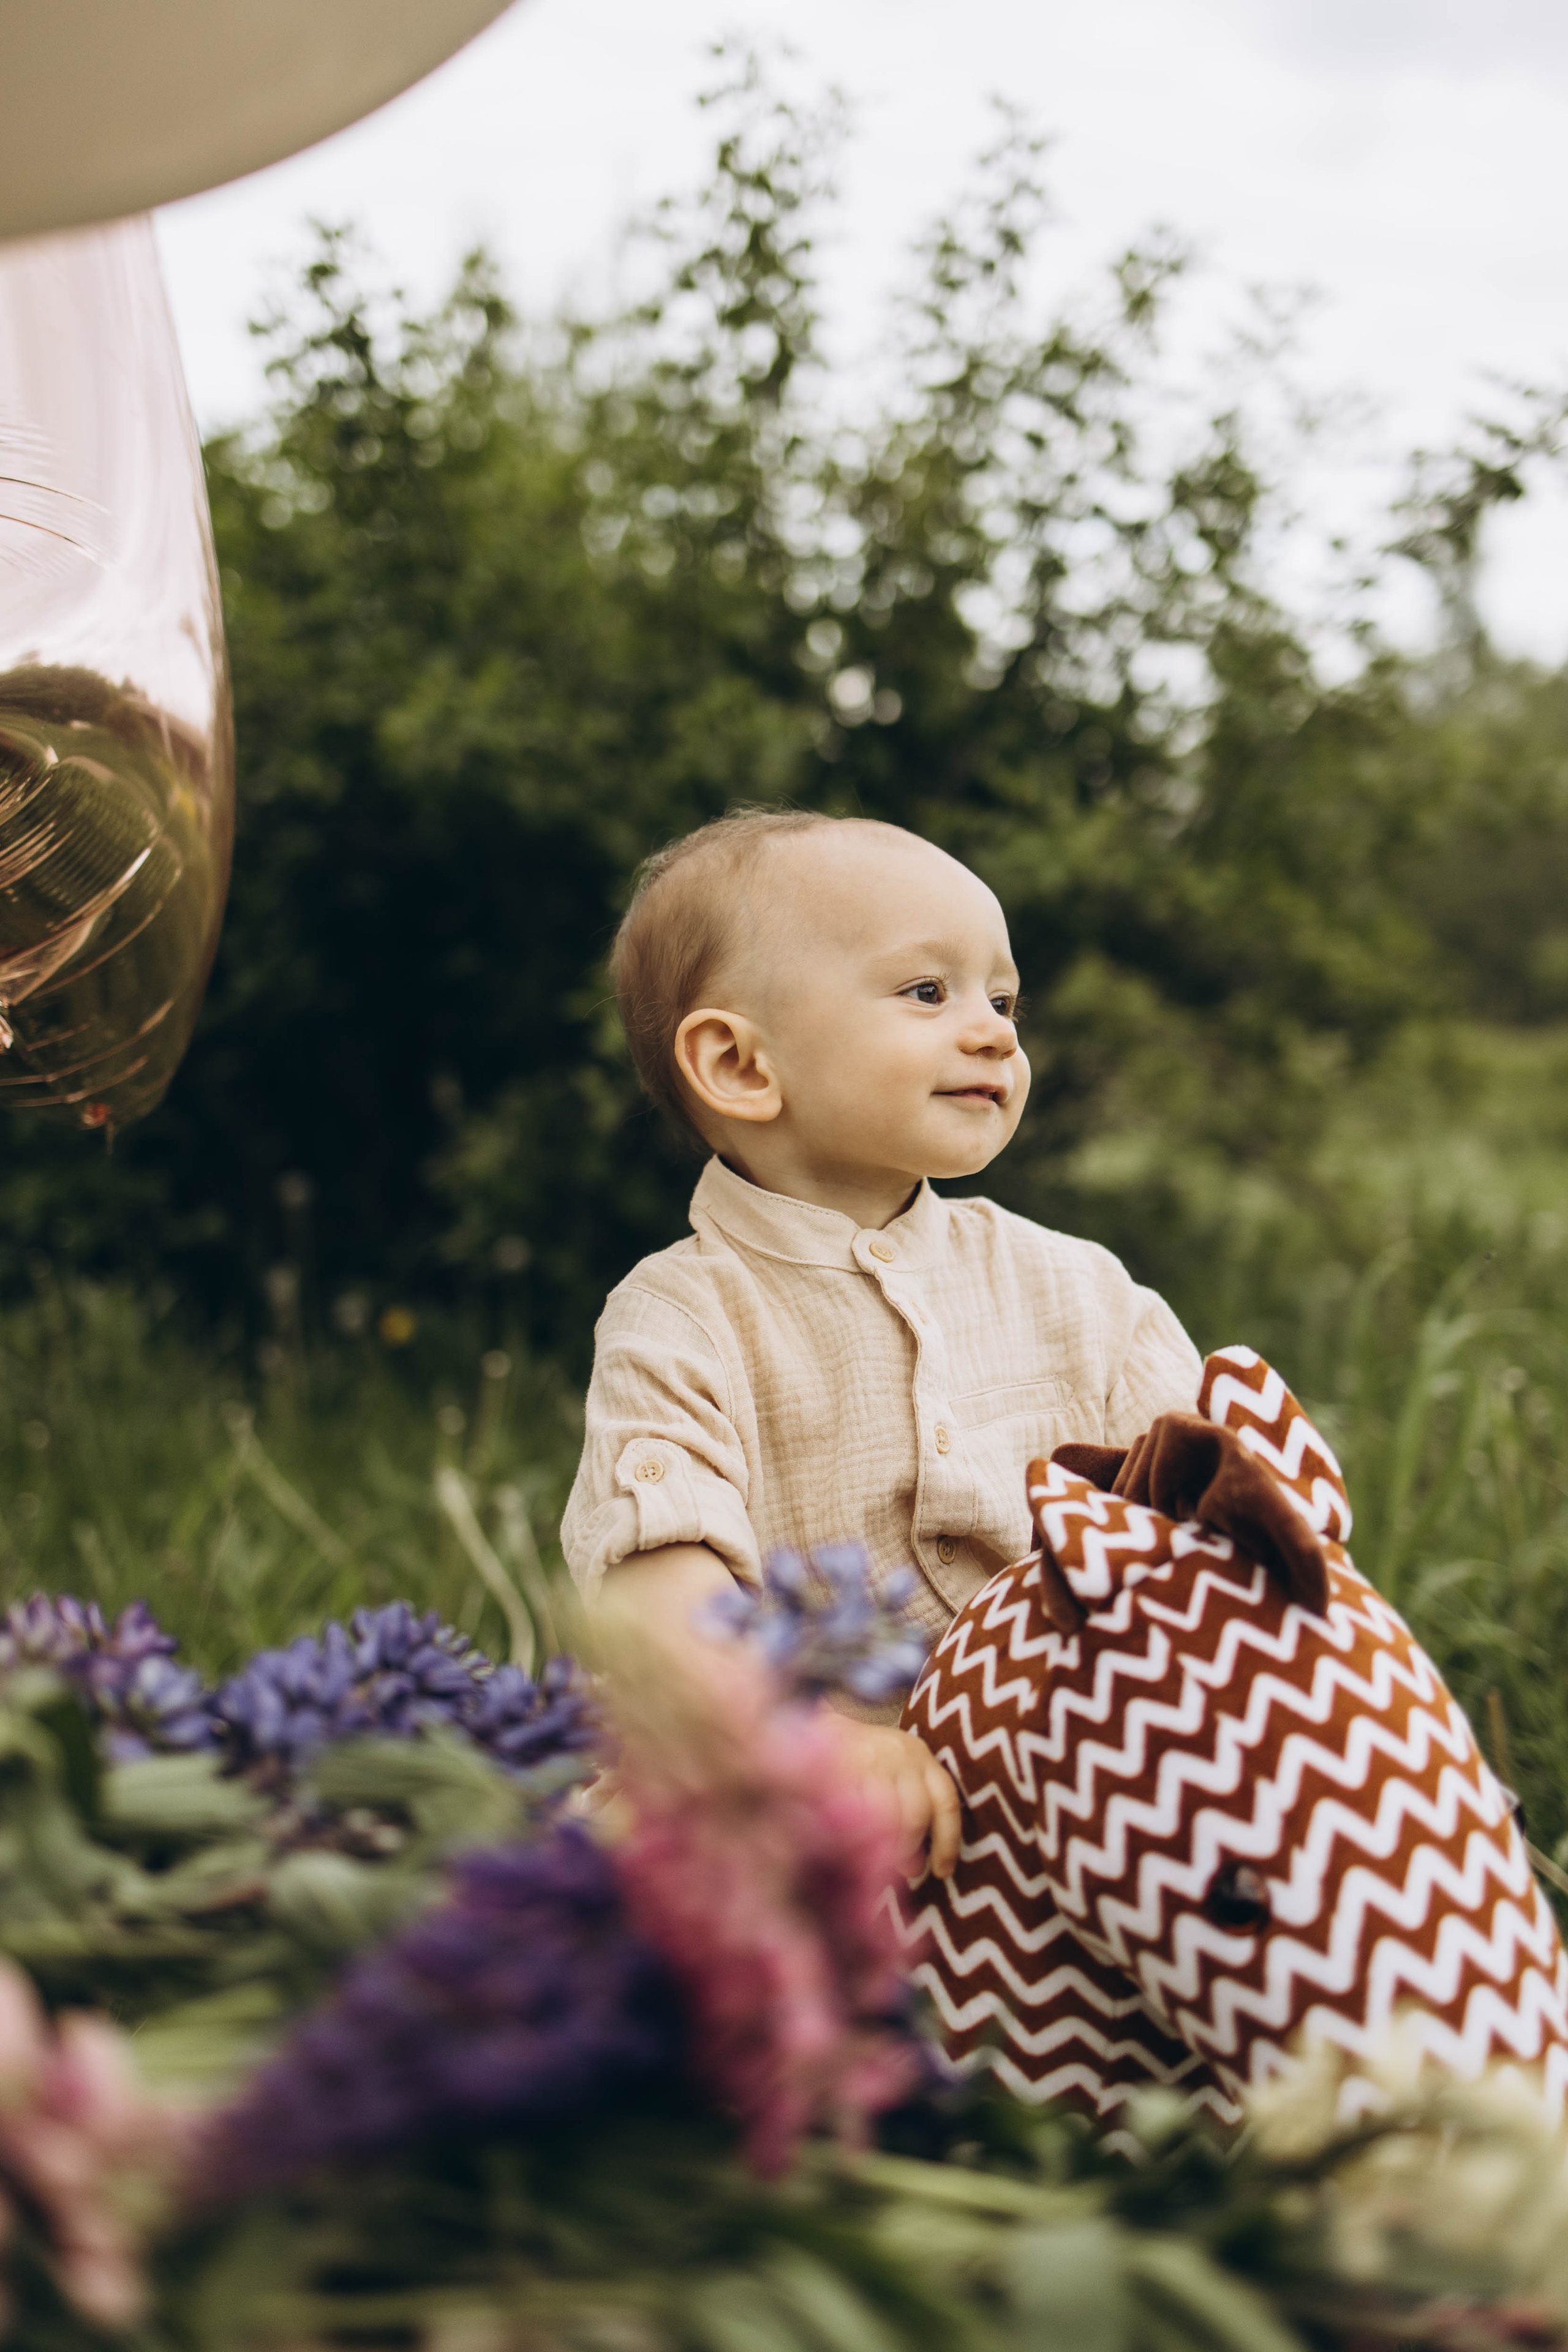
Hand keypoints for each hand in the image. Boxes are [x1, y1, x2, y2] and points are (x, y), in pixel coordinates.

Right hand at [836, 1721, 961, 1881]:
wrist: (826, 1733)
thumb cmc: (870, 1764)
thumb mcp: (901, 1774)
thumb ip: (913, 1810)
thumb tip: (919, 1864)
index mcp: (924, 1759)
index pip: (946, 1802)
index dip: (948, 1841)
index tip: (943, 1871)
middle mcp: (903, 1756)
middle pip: (916, 1813)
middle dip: (911, 1848)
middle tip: (907, 1869)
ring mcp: (872, 1760)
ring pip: (887, 1816)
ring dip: (886, 1847)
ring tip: (881, 1863)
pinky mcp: (843, 1768)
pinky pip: (856, 1813)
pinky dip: (858, 1837)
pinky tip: (857, 1848)